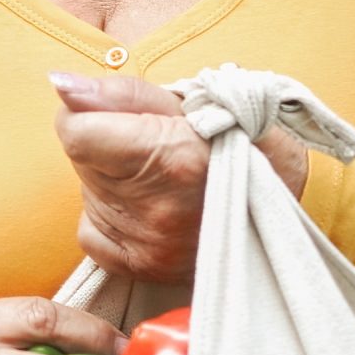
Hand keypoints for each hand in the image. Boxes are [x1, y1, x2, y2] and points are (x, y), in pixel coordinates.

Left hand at [51, 73, 307, 283]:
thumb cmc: (245, 139)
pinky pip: (91, 232)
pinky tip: (147, 204)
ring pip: (88, 194)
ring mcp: (150, 245)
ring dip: (112, 179)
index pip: (75, 132)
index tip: (117, 114)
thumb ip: (121, 94)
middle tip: (153, 145)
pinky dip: (110, 215)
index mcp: (170, 157)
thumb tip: (60, 85)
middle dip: (105, 145)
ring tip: (160, 175)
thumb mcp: (192, 99)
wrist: (293, 202)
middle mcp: (155, 209)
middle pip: (81, 161)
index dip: (88, 113)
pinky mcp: (144, 269)